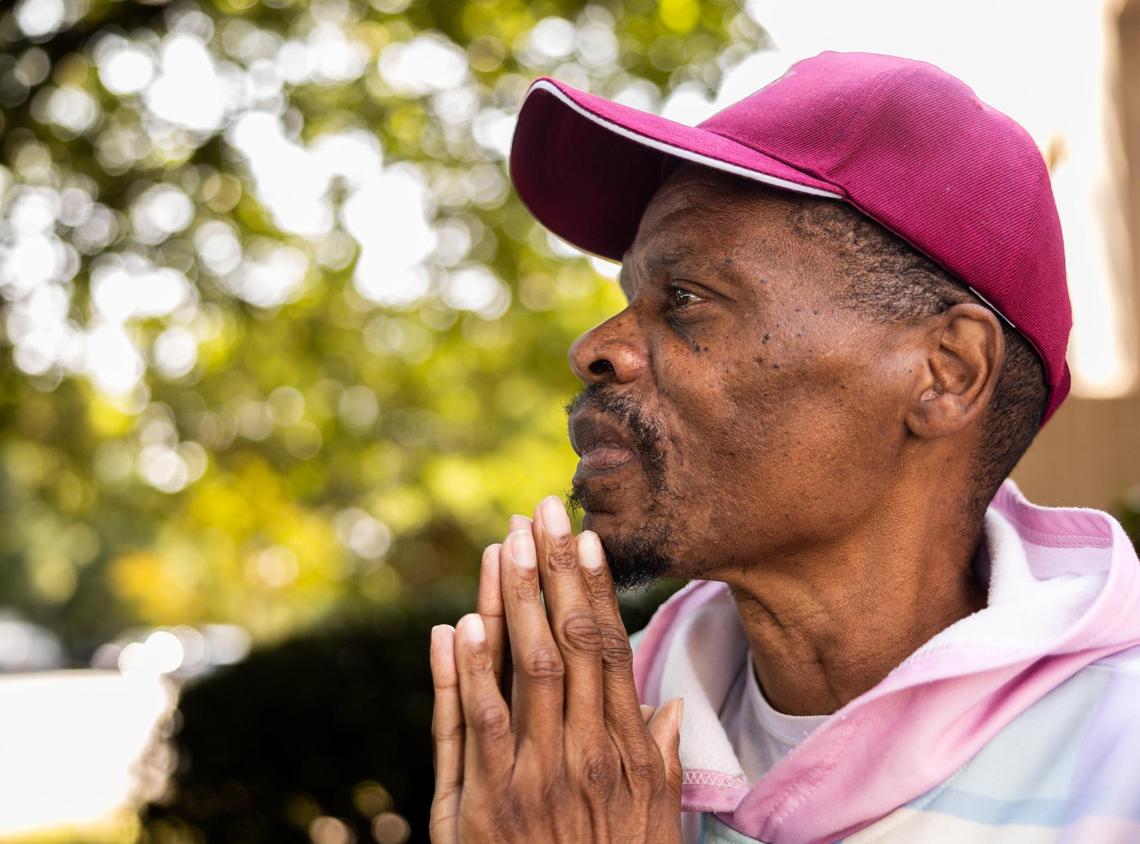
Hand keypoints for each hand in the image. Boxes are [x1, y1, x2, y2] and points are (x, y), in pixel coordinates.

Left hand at [429, 496, 683, 842]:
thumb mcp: (656, 823)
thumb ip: (657, 759)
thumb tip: (665, 705)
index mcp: (624, 753)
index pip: (610, 649)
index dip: (596, 588)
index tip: (587, 536)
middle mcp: (578, 755)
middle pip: (566, 643)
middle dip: (551, 571)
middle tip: (542, 510)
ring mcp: (526, 778)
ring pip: (518, 670)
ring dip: (506, 603)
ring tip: (500, 544)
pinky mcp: (478, 804)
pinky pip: (468, 726)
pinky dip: (461, 673)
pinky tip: (457, 625)